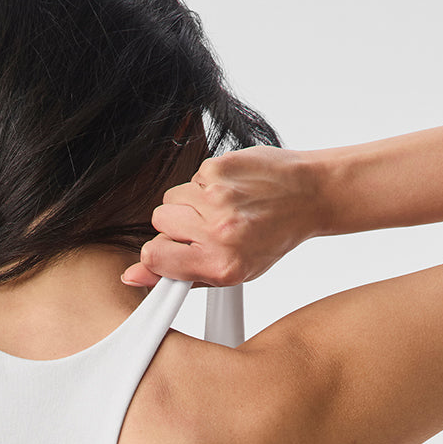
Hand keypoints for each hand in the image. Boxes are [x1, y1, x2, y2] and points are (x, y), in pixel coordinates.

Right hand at [121, 146, 322, 288]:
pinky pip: (191, 178)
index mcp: (220, 263)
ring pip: (172, 198)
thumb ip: (181, 276)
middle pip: (159, 221)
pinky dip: (206, 184)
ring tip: (222, 208)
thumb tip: (134, 277)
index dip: (159, 253)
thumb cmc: (271, 237)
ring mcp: (217, 195)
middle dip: (177, 225)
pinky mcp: (219, 166)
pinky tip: (230, 190)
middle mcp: (218, 230)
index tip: (171, 252)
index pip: (155, 255)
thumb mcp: (231, 271)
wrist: (308, 195)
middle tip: (207, 227)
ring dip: (191, 204)